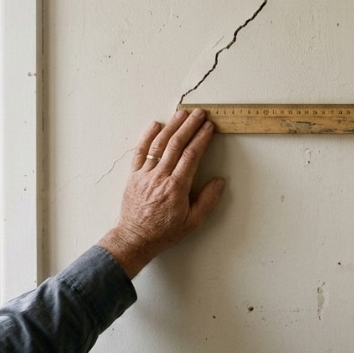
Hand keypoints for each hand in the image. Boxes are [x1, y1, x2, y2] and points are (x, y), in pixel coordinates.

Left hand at [98, 109, 224, 277]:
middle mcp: (160, 177)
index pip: (191, 155)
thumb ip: (208, 200)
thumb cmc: (165, 232)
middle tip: (199, 113)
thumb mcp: (193, 222)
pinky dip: (147, 136)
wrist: (135, 239)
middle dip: (189, 126)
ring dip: (172, 126)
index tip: (209, 127)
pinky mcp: (133, 175)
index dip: (201, 138)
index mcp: (176, 187)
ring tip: (182, 114)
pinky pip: (140, 152)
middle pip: (176, 144)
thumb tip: (220, 181)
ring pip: (159, 144)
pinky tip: (155, 124)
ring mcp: (145, 174)